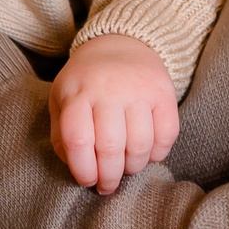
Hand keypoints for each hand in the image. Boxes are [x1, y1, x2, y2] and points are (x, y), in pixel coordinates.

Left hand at [48, 34, 178, 193]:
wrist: (121, 43)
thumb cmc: (86, 82)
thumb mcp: (62, 100)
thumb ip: (61, 136)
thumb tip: (76, 168)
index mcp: (77, 92)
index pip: (78, 140)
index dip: (83, 170)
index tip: (87, 181)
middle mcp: (108, 89)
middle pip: (110, 148)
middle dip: (109, 177)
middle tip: (108, 185)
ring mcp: (139, 89)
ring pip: (140, 145)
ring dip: (133, 168)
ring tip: (126, 168)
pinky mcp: (164, 92)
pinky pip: (167, 135)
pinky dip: (158, 154)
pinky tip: (147, 153)